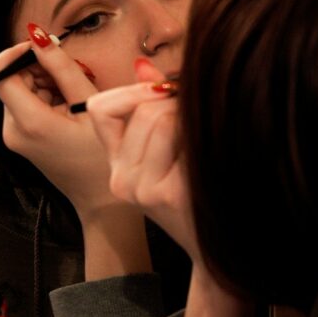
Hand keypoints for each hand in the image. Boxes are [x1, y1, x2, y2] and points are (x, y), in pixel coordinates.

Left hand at [0, 38, 115, 218]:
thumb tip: (38, 36)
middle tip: (75, 78)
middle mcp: (11, 128)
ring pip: (21, 89)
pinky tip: (71, 110)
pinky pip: (28, 104)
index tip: (47, 50)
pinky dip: (48, 98)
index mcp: (27, 121)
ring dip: (48, 84)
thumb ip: (62, 68)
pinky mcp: (21, 138)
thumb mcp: (89, 105)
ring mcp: (14, 135)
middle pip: (12, 78)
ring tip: (77, 99)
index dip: (18, 52)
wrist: (102, 200)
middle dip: (41, 70)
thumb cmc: (103, 156)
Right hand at [84, 58, 195, 256]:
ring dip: (191, 119)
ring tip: (204, 140)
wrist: (216, 253)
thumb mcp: (168, 154)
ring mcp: (142, 188)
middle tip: (200, 118)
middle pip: (144, 109)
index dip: (132, 91)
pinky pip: (183, 137)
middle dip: (177, 103)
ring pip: (163, 118)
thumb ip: (151, 108)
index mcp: (116, 167)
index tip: (164, 92)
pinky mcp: (167, 193)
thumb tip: (142, 64)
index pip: (101, 108)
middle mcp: (121, 180)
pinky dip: (202, 137)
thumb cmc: (196, 198)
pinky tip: (211, 158)